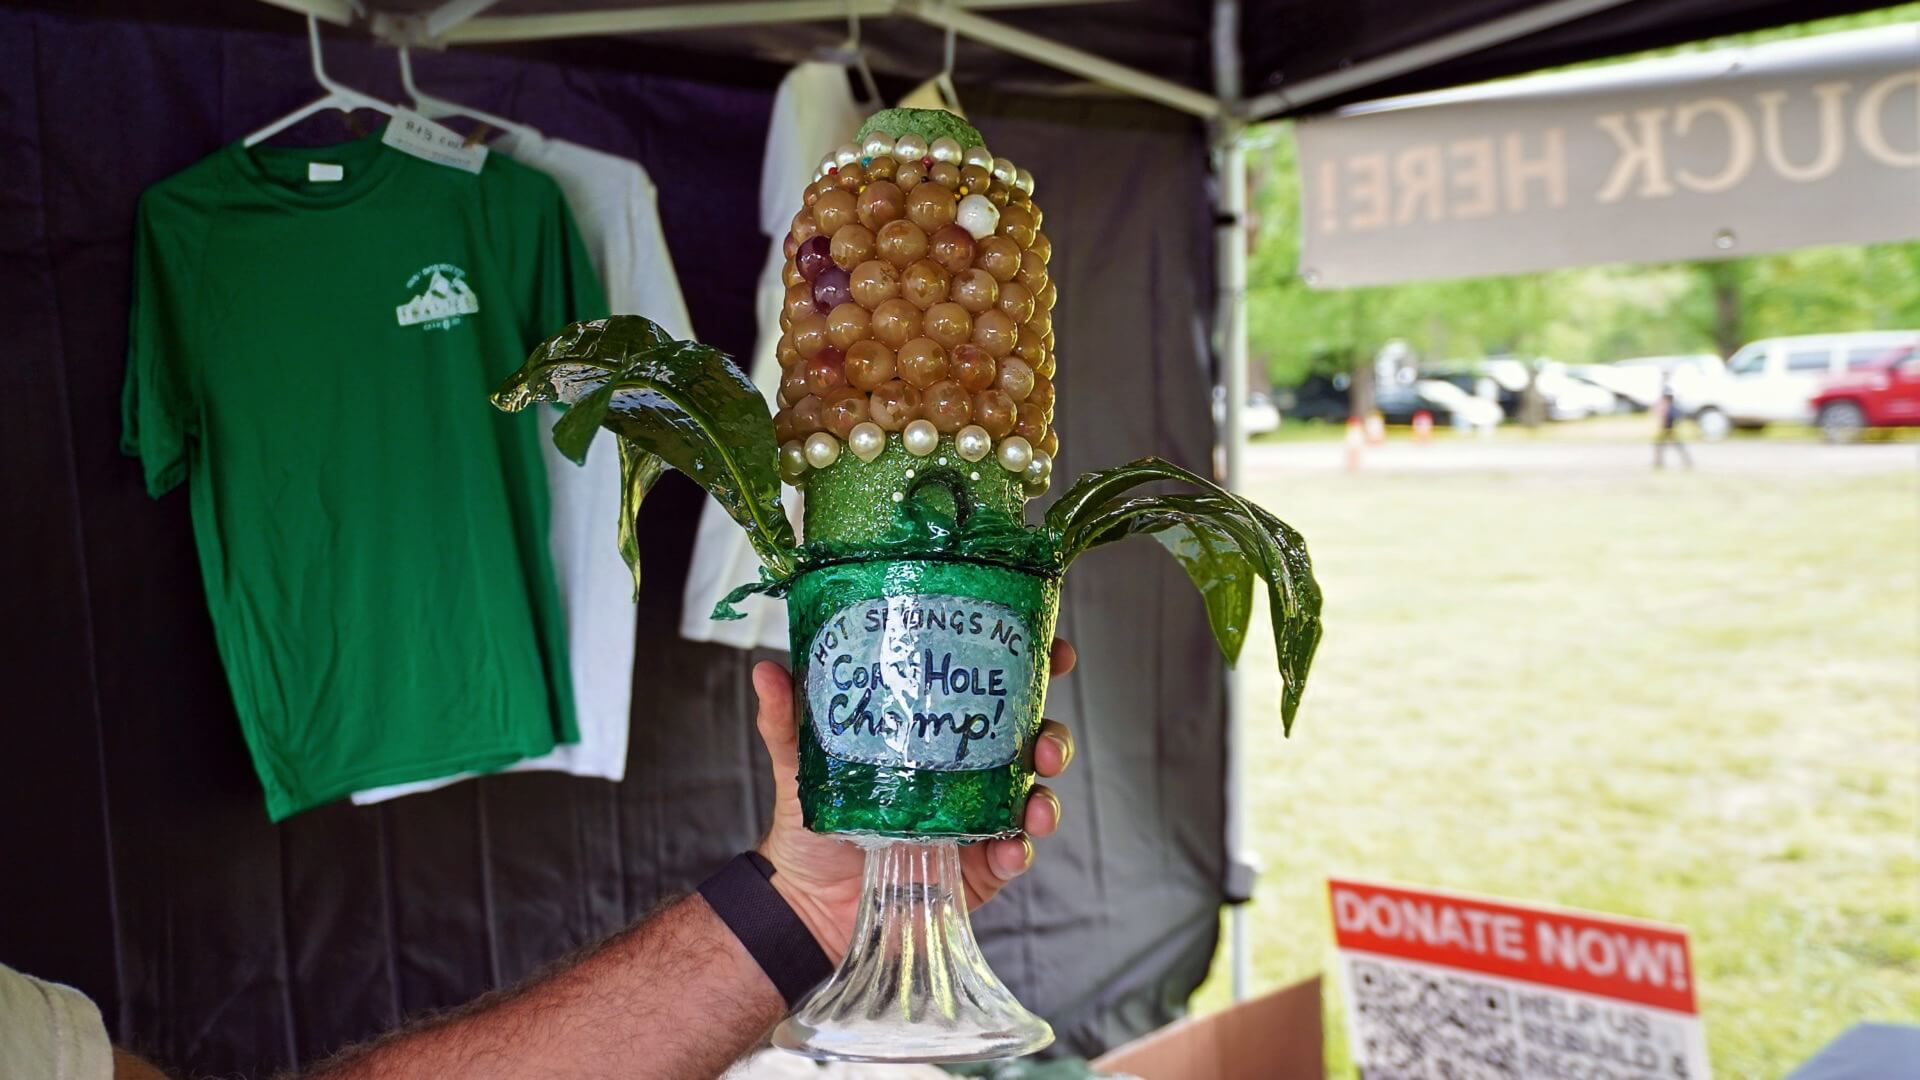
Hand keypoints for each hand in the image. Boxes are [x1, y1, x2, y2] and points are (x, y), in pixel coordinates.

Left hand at [751, 639, 1077, 963]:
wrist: (808, 899)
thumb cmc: (815, 820)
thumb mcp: (800, 762)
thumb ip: (788, 719)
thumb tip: (767, 670)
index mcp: (938, 733)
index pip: (997, 690)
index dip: (1034, 666)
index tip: (1055, 652)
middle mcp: (970, 772)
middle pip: (1032, 742)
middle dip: (1053, 737)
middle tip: (1044, 742)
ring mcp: (981, 820)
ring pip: (1036, 797)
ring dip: (1047, 795)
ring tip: (1036, 800)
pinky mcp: (980, 869)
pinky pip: (1014, 855)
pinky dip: (1019, 850)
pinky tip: (1009, 848)